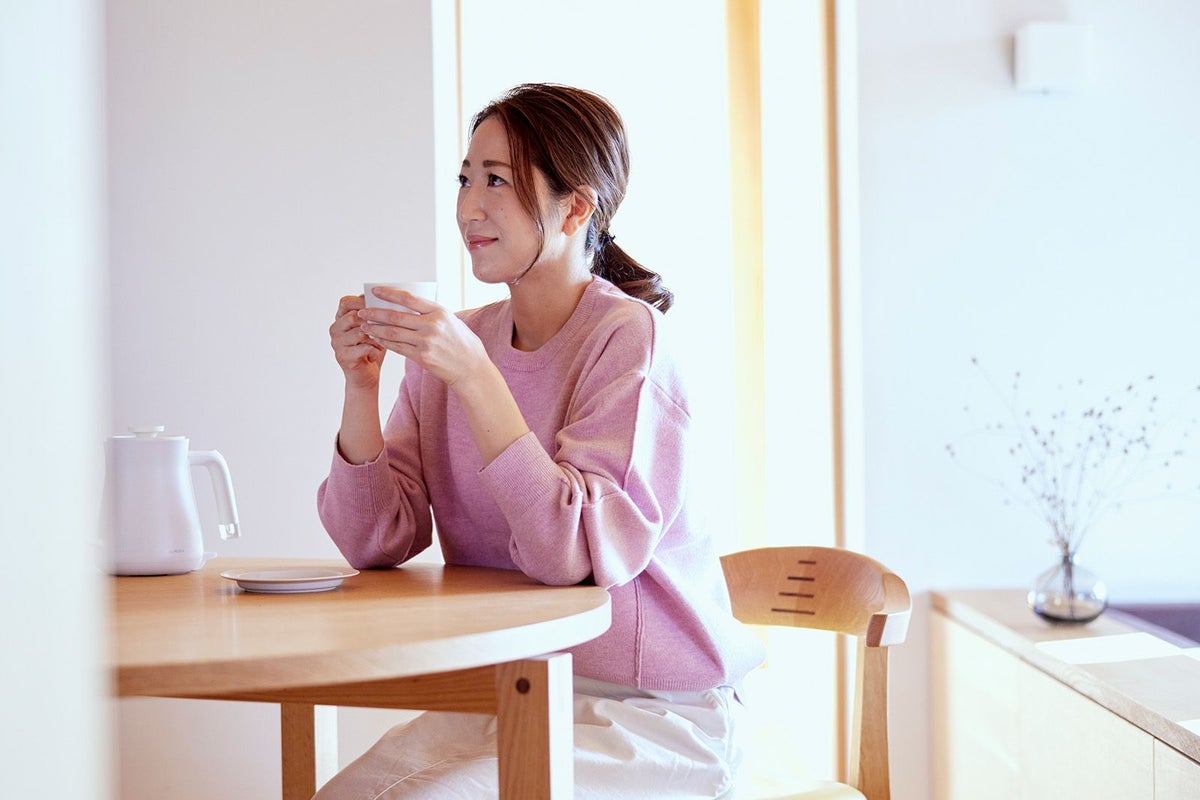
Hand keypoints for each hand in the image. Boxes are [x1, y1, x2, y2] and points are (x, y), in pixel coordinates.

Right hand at [330, 294, 384, 389]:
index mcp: (340, 318)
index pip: (345, 302)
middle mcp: (335, 329)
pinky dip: (374, 350)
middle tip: (385, 326)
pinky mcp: (342, 356)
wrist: (367, 376)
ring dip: (375, 337)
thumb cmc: (372, 348)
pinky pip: (362, 348)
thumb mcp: (374, 327)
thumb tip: (389, 298)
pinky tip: (377, 352)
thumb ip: (375, 313)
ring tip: (382, 342)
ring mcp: (336, 343)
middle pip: (352, 316)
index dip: (361, 301)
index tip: (379, 305)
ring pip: (359, 332)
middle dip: (371, 320)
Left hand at [357, 288, 489, 387]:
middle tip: (362, 311)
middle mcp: (432, 325)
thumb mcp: (451, 321)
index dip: (389, 294)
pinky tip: (377, 339)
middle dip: (375, 313)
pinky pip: (398, 348)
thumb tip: (408, 305)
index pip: (408, 298)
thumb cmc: (462, 342)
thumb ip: (431, 313)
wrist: (471, 367)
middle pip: (396, 317)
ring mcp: (426, 342)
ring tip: (364, 326)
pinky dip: (385, 343)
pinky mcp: (422, 357)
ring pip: (393, 333)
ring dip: (375, 329)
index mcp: (439, 312)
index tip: (375, 291)